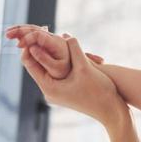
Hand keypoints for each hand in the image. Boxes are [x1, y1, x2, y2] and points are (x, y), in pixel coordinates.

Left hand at [5, 24, 128, 130]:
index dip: (30, 45)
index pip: (28, 62)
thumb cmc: (99, 92)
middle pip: (35, 65)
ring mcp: (56, 92)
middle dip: (39, 48)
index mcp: (49, 87)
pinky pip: (56, 72)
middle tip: (44, 31)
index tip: (36, 32)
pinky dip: (58, 61)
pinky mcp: (64, 91)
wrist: (112, 111)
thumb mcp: (85, 67)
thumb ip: (74, 49)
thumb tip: (66, 35)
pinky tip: (65, 50)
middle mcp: (49, 91)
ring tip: (53, 37)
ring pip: (46, 68)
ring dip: (49, 53)